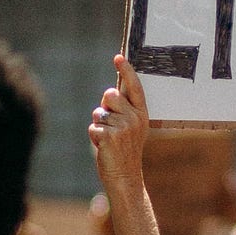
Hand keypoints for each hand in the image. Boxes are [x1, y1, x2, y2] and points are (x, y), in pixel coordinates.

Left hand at [89, 54, 150, 182]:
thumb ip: (124, 110)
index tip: (118, 57)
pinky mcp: (110, 137)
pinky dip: (94, 137)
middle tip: (112, 124)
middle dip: (105, 106)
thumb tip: (110, 93)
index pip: (134, 87)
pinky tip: (104, 147)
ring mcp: (124, 127)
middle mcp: (135, 118)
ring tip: (109, 139)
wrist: (126, 177)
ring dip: (98, 125)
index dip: (126, 70)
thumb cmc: (125, 150)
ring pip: (98, 113)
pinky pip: (93, 127)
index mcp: (142, 113)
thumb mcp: (131, 128)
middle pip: (109, 95)